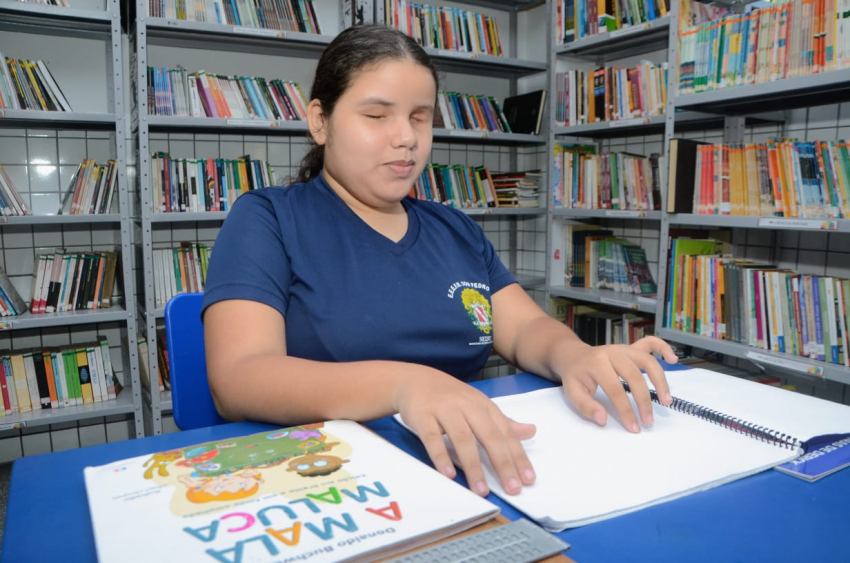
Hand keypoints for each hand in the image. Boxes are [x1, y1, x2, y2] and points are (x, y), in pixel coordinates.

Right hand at [394, 368, 535, 496]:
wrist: (414, 380)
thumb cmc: (450, 397)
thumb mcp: (479, 405)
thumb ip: (504, 422)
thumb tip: (532, 431)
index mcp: (484, 406)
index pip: (506, 433)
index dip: (518, 456)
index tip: (528, 480)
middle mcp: (467, 406)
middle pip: (489, 436)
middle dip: (502, 463)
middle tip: (512, 489)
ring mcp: (445, 410)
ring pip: (463, 439)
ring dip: (473, 466)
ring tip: (481, 491)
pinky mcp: (423, 415)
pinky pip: (433, 438)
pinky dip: (441, 456)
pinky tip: (448, 474)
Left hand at [558, 336, 677, 431]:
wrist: (573, 355)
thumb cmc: (575, 376)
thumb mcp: (572, 392)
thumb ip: (586, 407)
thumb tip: (603, 419)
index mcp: (596, 363)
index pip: (615, 390)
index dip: (626, 410)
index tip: (634, 428)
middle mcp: (613, 352)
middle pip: (634, 376)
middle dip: (644, 401)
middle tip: (649, 421)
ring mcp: (623, 348)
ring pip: (647, 361)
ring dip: (660, 380)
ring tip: (667, 401)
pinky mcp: (630, 347)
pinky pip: (650, 342)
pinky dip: (663, 347)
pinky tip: (673, 359)